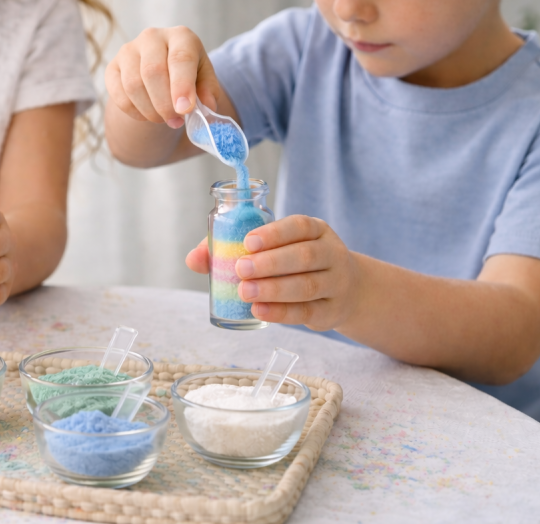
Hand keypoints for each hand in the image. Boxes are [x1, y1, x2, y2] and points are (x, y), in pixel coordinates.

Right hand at [105, 26, 222, 128]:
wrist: (161, 73)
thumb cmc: (186, 74)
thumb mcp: (204, 79)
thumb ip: (208, 91)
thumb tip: (207, 105)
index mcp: (181, 36)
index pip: (180, 58)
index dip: (182, 86)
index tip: (185, 109)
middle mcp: (152, 37)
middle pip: (153, 71)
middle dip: (164, 103)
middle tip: (175, 121)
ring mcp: (128, 50)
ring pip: (133, 85)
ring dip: (149, 110)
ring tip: (163, 119)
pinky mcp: (112, 67)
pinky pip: (118, 94)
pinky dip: (133, 111)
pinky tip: (146, 115)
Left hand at [186, 215, 362, 329]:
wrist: (345, 291)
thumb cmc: (295, 263)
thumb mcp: (275, 248)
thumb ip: (232, 248)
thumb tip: (194, 259)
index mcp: (316, 230)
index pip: (299, 226)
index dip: (274, 233)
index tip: (248, 241)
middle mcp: (331, 253)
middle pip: (305, 256)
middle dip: (270, 262)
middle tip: (241, 269)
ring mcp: (336, 283)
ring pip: (307, 285)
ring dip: (274, 289)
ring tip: (245, 291)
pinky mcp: (331, 311)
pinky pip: (307, 312)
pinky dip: (281, 313)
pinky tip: (259, 311)